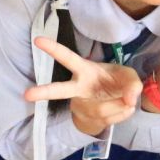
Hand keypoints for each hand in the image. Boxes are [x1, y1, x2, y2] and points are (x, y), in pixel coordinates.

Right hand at [24, 37, 141, 137]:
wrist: (117, 103)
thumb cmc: (118, 81)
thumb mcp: (130, 76)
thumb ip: (133, 83)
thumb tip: (129, 99)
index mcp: (85, 70)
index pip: (68, 58)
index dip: (54, 49)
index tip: (38, 40)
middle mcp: (78, 88)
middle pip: (60, 90)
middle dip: (44, 92)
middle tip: (26, 95)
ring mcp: (81, 105)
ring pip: (100, 109)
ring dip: (119, 106)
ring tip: (126, 100)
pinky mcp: (88, 119)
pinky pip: (109, 119)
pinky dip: (122, 114)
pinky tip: (122, 107)